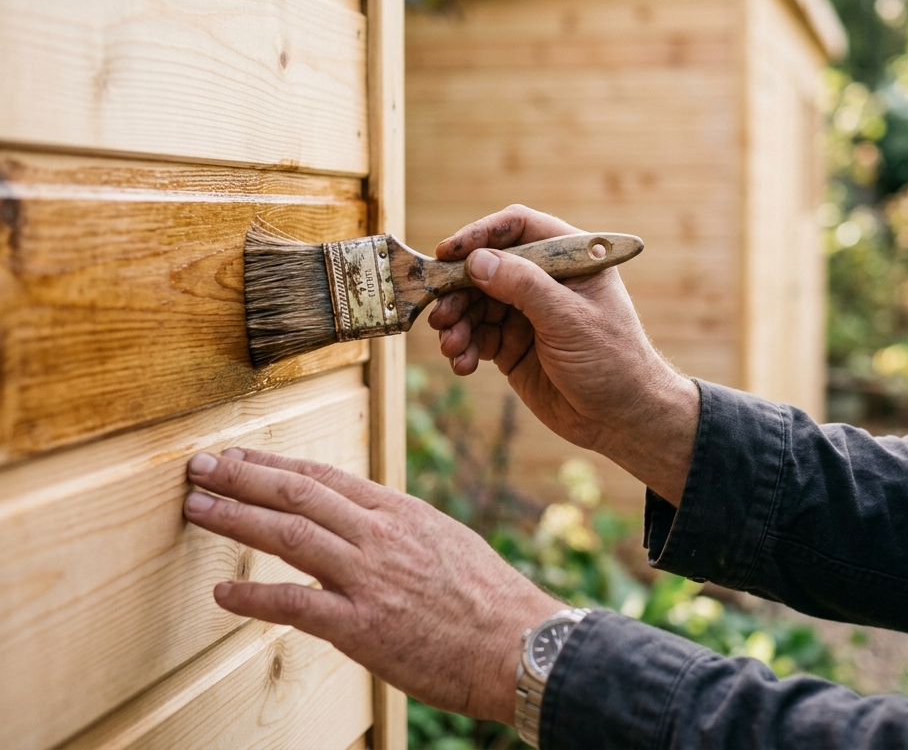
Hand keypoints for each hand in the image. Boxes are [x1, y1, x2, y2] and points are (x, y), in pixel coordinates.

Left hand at [182, 447, 562, 723]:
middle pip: (298, 495)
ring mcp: (370, 579)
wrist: (519, 643)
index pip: (325, 478)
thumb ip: (398, 530)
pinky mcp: (364, 627)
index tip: (239, 456)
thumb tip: (363, 522)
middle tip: (200, 465)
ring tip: (197, 508)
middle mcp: (381, 536)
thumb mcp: (444, 543)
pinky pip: (297, 605)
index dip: (275, 464)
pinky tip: (223, 595)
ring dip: (236, 519)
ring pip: (290, 536)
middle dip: (242, 477)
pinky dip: (253, 598)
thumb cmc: (487, 598)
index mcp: (400, 513)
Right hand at [428, 205, 698, 504]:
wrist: (621, 419)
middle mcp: (546, 281)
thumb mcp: (568, 318)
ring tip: (452, 346)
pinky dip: (465, 347)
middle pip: (487, 268)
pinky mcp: (513, 346)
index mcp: (570, 260)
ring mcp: (527, 313)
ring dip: (457, 323)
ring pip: (476, 304)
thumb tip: (476, 260)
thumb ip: (523, 286)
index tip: (447, 253)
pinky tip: (463, 364)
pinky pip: (478, 336)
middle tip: (442, 315)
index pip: (519, 229)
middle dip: (459, 290)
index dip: (480, 235)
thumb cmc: (612, 361)